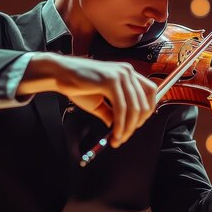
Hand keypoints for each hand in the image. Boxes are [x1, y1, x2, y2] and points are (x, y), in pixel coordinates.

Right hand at [19, 53, 156, 147]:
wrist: (59, 74)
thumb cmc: (78, 86)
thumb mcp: (101, 102)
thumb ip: (114, 112)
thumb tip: (121, 128)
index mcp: (128, 74)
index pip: (151, 92)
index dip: (146, 112)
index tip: (135, 126)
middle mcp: (128, 72)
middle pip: (144, 103)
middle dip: (135, 125)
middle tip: (124, 137)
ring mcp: (121, 75)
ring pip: (134, 108)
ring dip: (127, 128)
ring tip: (118, 139)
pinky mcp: (111, 81)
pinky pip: (121, 109)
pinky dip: (120, 125)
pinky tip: (114, 133)